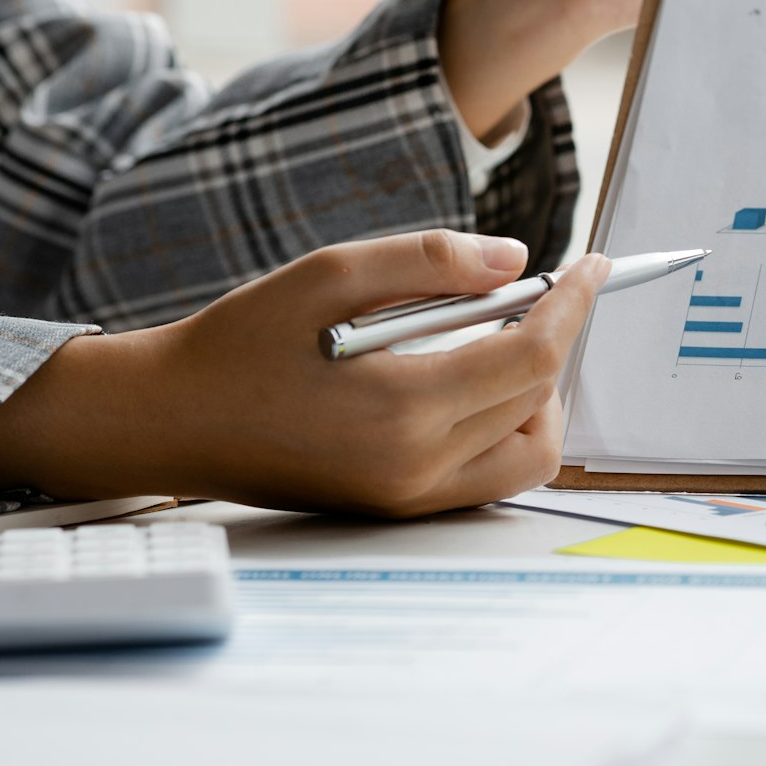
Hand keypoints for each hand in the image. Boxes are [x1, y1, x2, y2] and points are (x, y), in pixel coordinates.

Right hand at [0, 231, 609, 517]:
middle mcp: (416, 467)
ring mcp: (410, 498)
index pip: (532, 356)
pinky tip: (472, 375)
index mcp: (401, 408)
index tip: (595, 264)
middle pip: (540, 402)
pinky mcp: (400, 508)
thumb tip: (517, 257)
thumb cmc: (239, 342)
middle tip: (541, 290)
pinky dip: (507, 424)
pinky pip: (491, 474)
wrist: (170, 422)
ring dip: (539, 391)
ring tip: (502, 335)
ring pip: (530, 451)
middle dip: (558, 338)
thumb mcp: (325, 274)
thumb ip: (428, 260)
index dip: (575, 304)